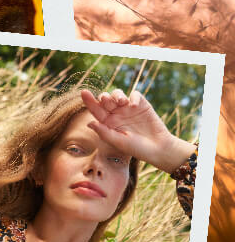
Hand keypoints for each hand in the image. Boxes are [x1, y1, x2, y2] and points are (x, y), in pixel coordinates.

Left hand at [80, 89, 195, 173]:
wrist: (158, 149)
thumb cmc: (136, 148)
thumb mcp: (118, 141)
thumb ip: (104, 132)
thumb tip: (89, 122)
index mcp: (107, 121)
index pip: (95, 109)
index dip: (89, 100)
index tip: (83, 92)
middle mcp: (116, 113)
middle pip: (106, 99)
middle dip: (104, 97)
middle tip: (106, 100)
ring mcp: (128, 108)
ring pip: (118, 94)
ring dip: (117, 95)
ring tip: (122, 101)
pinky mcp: (141, 105)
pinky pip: (135, 95)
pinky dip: (133, 96)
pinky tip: (134, 105)